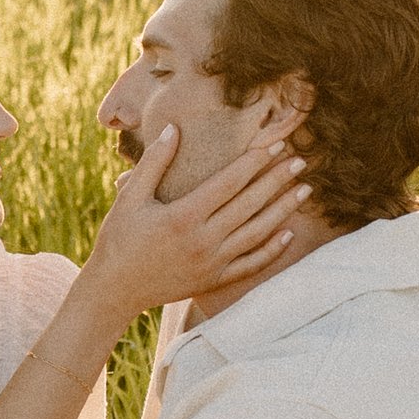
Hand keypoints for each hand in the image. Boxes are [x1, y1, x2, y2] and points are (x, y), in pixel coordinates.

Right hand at [81, 115, 309, 319]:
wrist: (114, 289)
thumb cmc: (118, 239)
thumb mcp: (130, 197)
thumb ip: (154, 163)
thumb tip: (173, 129)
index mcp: (184, 215)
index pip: (229, 183)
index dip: (255, 162)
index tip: (275, 145)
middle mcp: (203, 240)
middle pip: (250, 204)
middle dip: (278, 180)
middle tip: (300, 161)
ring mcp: (211, 262)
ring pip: (257, 233)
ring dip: (283, 210)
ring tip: (304, 190)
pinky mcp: (213, 280)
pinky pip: (250, 265)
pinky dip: (272, 250)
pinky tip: (289, 233)